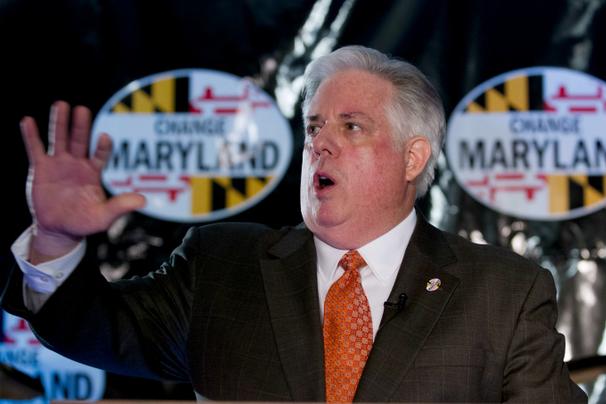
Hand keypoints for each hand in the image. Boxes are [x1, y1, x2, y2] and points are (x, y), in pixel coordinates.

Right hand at [21, 101, 145, 262]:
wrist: (59, 229)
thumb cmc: (84, 222)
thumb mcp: (104, 217)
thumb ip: (120, 207)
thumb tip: (143, 201)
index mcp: (94, 172)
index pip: (101, 154)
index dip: (103, 146)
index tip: (105, 136)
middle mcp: (77, 163)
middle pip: (80, 140)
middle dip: (81, 125)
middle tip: (82, 109)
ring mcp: (58, 164)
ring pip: (59, 139)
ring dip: (60, 123)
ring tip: (60, 105)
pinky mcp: (41, 168)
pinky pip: (35, 149)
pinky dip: (31, 135)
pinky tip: (28, 120)